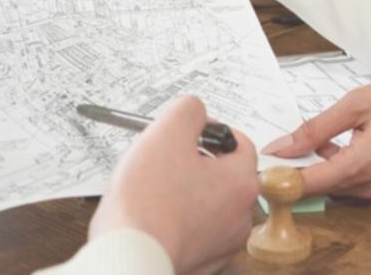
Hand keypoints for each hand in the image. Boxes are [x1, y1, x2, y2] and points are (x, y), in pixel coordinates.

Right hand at [90, 96, 258, 274]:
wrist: (129, 258)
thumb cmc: (147, 202)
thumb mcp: (166, 132)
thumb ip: (188, 110)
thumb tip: (196, 111)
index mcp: (241, 182)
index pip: (239, 142)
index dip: (209, 132)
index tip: (185, 135)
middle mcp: (240, 216)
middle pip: (223, 173)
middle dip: (195, 163)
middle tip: (164, 162)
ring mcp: (221, 244)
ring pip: (207, 203)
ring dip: (186, 192)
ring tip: (155, 191)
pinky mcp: (201, 262)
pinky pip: (194, 230)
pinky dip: (177, 220)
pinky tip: (155, 216)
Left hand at [262, 76, 370, 199]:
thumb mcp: (358, 103)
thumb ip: (317, 127)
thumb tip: (283, 146)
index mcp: (359, 166)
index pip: (305, 185)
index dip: (276, 178)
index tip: (256, 165)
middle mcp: (365, 186)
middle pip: (313, 186)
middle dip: (289, 168)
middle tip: (272, 141)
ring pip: (326, 182)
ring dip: (309, 163)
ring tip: (301, 135)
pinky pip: (342, 177)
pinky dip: (327, 161)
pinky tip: (328, 138)